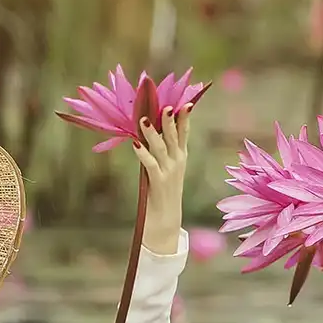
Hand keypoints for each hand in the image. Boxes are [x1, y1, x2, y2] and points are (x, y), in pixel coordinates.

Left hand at [136, 103, 190, 254]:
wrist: (166, 219)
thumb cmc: (163, 191)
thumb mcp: (166, 168)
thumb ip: (161, 151)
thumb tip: (150, 131)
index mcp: (181, 156)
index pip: (184, 133)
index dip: (185, 118)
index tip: (186, 102)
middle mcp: (178, 162)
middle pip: (173, 136)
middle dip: (169, 120)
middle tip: (166, 106)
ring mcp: (169, 172)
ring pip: (160, 147)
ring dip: (151, 133)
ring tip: (143, 120)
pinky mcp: (158, 182)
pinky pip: (150, 164)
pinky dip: (142, 153)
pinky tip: (135, 144)